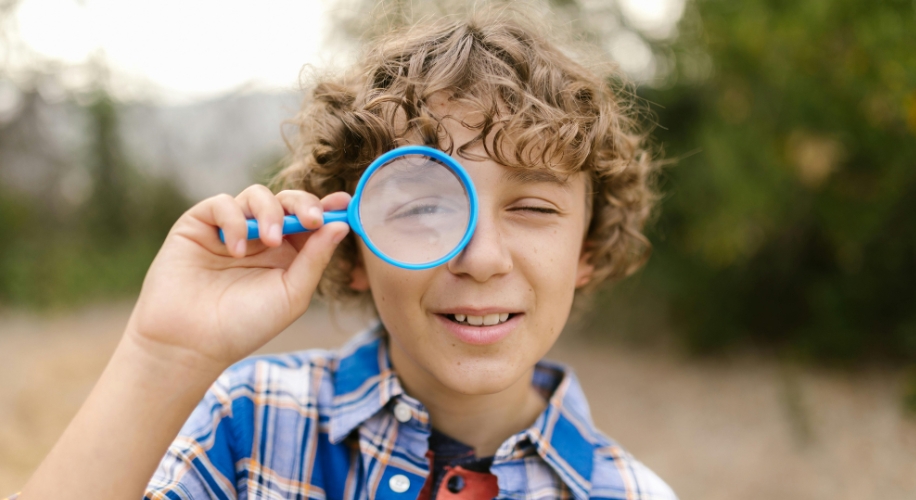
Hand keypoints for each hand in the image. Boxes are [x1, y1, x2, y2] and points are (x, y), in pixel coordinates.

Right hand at [126, 185, 350, 372]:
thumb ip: (315, 259)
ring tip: (270, 242)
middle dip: (303, 204)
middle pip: (287, 201)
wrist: (191, 343)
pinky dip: (235, 221)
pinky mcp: (199, 225)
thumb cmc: (244, 325)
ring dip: (270, 213)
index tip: (344, 203)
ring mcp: (230, 229)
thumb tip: (341, 224)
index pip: (310, 220)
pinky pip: (222, 204)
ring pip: (256, 195)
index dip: (328, 208)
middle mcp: (260, 237)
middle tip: (312, 219)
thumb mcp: (291, 294)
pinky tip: (235, 250)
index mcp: (287, 254)